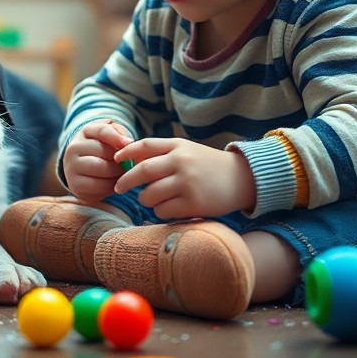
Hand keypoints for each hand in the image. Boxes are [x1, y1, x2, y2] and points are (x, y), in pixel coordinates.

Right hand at [63, 120, 134, 203]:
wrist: (85, 169)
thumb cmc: (104, 149)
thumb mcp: (112, 136)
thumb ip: (120, 133)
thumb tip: (127, 142)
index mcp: (85, 132)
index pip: (102, 131)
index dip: (116, 137)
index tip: (129, 143)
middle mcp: (73, 148)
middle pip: (103, 152)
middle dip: (120, 159)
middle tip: (128, 165)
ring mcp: (72, 167)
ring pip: (101, 169)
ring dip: (117, 173)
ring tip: (122, 174)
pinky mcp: (75, 185)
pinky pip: (98, 186)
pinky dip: (110, 185)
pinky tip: (114, 183)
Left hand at [114, 138, 254, 219]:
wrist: (241, 179)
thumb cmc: (208, 166)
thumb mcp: (187, 151)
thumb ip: (162, 153)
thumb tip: (130, 160)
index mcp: (178, 146)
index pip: (144, 146)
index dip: (125, 152)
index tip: (115, 160)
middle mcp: (181, 162)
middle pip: (141, 171)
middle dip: (125, 182)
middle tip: (119, 188)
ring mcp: (187, 183)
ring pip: (149, 195)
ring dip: (146, 199)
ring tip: (156, 199)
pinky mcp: (193, 203)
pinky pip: (162, 210)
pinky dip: (161, 211)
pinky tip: (170, 207)